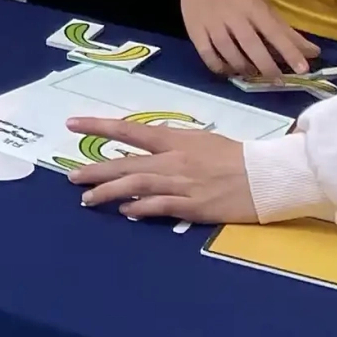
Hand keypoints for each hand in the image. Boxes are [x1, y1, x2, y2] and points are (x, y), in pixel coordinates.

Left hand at [64, 120, 257, 223]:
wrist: (266, 176)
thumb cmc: (235, 156)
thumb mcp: (201, 140)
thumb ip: (173, 143)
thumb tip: (148, 144)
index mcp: (175, 140)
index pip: (129, 130)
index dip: (99, 127)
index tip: (72, 125)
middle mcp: (173, 160)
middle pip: (127, 164)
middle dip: (95, 170)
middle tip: (71, 176)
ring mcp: (182, 184)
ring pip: (136, 186)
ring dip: (109, 192)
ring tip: (87, 199)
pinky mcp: (193, 207)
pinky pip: (160, 207)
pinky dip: (141, 209)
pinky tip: (125, 211)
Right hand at [177, 0, 315, 79]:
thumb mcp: (261, 3)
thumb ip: (284, 29)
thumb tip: (312, 52)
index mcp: (252, 5)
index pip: (274, 31)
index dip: (289, 51)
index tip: (303, 68)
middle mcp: (233, 15)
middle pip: (251, 46)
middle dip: (267, 66)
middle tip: (277, 80)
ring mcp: (211, 23)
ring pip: (229, 53)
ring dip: (244, 68)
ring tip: (254, 74)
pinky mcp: (194, 29)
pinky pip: (207, 55)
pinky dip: (219, 67)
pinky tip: (228, 70)